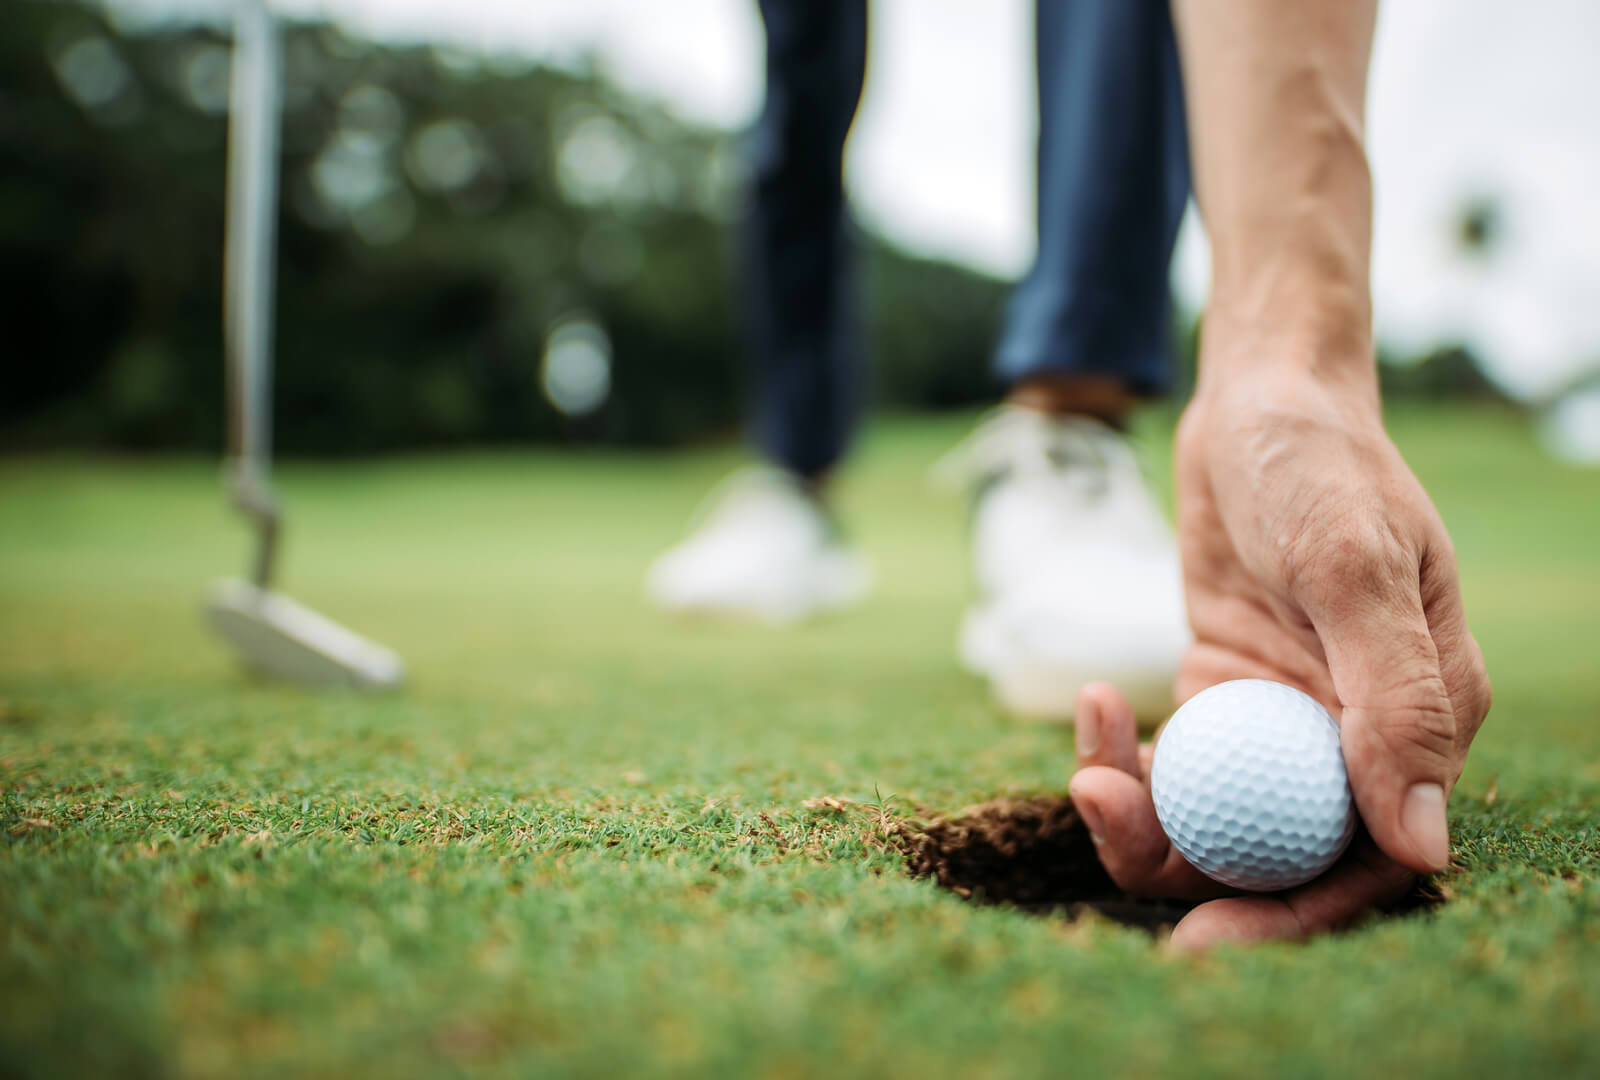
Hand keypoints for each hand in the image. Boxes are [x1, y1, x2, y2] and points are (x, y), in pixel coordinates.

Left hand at [1069, 366, 1490, 947]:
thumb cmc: (1319, 465)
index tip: (1207, 938)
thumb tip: (1423, 846)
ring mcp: (1280, 718)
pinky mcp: (1220, 692)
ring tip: (1091, 768)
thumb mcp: (1356, 566)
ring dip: (1142, 815)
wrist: (1258, 402)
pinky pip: (1169, 761)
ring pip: (1212, 817)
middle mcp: (1352, 735)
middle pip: (1280, 852)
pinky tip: (1091, 701)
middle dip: (1199, 884)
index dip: (1295, 914)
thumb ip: (1394, 700)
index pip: (1369, 857)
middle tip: (1116, 863)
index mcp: (1418, 720)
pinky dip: (1121, 753)